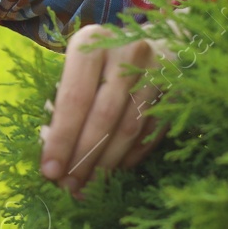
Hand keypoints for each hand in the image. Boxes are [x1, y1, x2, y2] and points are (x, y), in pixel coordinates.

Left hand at [38, 25, 168, 197]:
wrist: (154, 41)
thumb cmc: (101, 62)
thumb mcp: (74, 73)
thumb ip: (60, 107)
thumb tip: (52, 157)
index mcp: (92, 42)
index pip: (74, 98)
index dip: (61, 138)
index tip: (49, 171)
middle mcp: (127, 51)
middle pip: (103, 116)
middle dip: (83, 157)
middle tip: (68, 186)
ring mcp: (158, 70)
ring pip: (129, 129)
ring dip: (105, 164)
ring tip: (86, 186)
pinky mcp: (178, 89)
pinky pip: (151, 133)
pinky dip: (130, 157)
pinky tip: (113, 172)